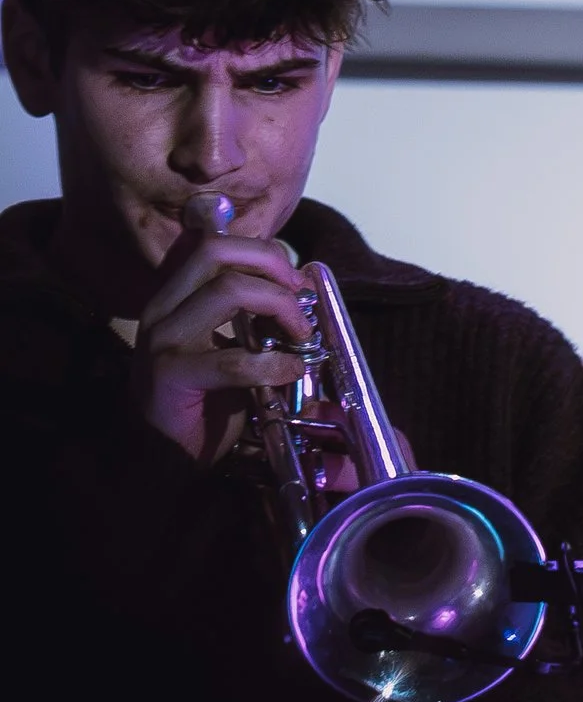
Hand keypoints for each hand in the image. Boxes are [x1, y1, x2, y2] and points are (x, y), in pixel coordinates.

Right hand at [130, 222, 316, 461]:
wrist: (162, 457)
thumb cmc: (203, 402)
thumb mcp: (229, 348)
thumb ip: (252, 318)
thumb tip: (302, 293)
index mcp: (175, 296)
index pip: (214, 244)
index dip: (263, 252)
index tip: (297, 279)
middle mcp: (163, 307)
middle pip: (217, 252)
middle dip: (272, 265)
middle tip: (302, 296)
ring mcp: (163, 339)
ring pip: (227, 291)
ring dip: (279, 306)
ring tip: (302, 336)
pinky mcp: (172, 375)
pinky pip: (233, 360)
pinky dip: (273, 363)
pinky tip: (291, 371)